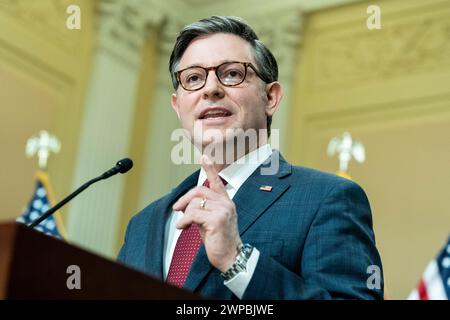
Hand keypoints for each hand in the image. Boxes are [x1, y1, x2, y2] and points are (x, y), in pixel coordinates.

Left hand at [172, 155, 241, 271]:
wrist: (231, 257)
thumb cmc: (219, 241)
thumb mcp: (210, 221)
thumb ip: (203, 209)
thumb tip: (186, 205)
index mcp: (226, 202)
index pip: (217, 182)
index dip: (210, 169)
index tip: (204, 157)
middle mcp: (226, 204)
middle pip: (200, 191)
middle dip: (185, 199)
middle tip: (176, 209)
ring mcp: (223, 211)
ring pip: (195, 204)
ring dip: (185, 215)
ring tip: (185, 225)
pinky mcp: (217, 220)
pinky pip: (193, 214)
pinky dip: (184, 221)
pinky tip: (183, 227)